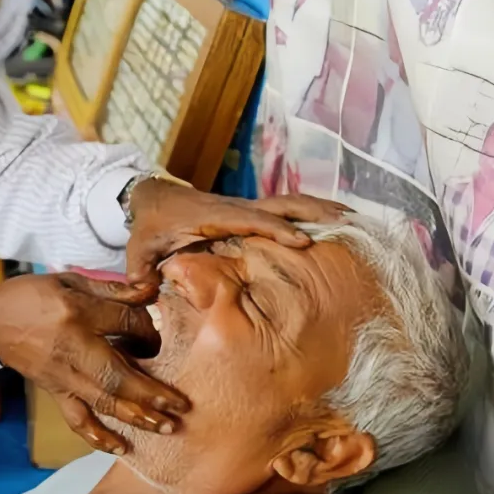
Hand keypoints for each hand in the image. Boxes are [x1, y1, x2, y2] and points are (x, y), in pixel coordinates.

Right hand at [0, 272, 187, 453]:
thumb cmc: (33, 297)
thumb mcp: (72, 281)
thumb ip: (113, 289)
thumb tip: (152, 291)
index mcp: (77, 312)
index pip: (124, 323)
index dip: (148, 330)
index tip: (159, 335)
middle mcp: (72, 347)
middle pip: (117, 374)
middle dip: (151, 392)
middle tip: (180, 405)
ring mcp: (63, 374)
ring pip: (103, 400)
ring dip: (136, 416)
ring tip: (166, 426)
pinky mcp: (56, 391)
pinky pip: (77, 418)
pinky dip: (99, 436)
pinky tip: (122, 446)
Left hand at [126, 183, 351, 288]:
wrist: (152, 199)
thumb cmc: (149, 228)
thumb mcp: (139, 251)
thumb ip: (139, 274)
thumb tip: (140, 294)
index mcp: (211, 217)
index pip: (248, 220)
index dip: (274, 230)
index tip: (301, 241)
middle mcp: (234, 208)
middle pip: (278, 204)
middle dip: (311, 212)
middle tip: (347, 222)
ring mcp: (245, 208)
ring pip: (287, 203)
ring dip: (319, 209)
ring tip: (354, 218)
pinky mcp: (251, 213)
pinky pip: (284, 210)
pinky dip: (311, 213)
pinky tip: (337, 222)